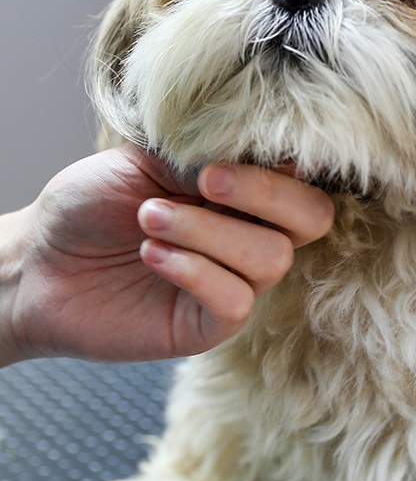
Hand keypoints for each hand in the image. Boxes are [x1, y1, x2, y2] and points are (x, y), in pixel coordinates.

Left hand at [0, 144, 332, 364]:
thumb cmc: (91, 203)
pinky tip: (153, 256)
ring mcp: (235, 281)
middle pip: (313, 219)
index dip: (272, 171)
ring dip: (208, 233)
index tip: (214, 165)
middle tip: (205, 183)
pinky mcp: (207, 324)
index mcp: (245, 193)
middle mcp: (251, 234)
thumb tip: (271, 156)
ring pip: (272, 259)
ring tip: (150, 220)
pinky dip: (196, 272)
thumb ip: (206, 158)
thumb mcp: (146, 160)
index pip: (301, 180)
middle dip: (266, 196)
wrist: (36, 259)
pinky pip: (236, 302)